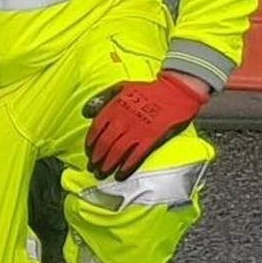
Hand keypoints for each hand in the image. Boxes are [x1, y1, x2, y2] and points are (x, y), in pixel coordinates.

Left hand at [83, 72, 208, 180]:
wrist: (176, 90)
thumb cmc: (148, 90)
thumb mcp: (121, 87)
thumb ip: (101, 98)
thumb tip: (85, 113)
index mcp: (114, 108)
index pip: (96, 129)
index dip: (90, 143)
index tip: (88, 152)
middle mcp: (122, 121)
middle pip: (104, 144)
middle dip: (96, 158)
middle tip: (92, 168)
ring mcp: (137, 130)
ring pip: (117, 152)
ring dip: (107, 165)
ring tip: (102, 174)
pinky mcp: (151, 138)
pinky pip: (136, 156)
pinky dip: (126, 167)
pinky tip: (120, 175)